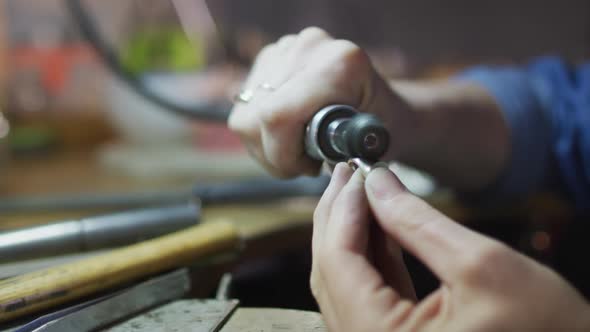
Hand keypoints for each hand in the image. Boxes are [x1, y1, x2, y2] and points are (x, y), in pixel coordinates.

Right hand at [228, 27, 414, 176]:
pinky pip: (245, 108)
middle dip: (274, 154)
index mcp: (340, 64)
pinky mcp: (269, 58)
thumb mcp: (373, 147)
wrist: (385, 106)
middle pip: (254, 119)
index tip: (308, 167)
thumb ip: (342, 151)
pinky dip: (261, 132)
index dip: (283, 154)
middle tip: (304, 163)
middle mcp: (308, 47)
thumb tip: (311, 159)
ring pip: (244, 117)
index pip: (278, 117)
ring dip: (265, 147)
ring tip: (298, 149)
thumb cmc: (385, 130)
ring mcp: (285, 49)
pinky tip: (288, 134)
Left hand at [312, 163, 589, 331]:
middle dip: (339, 218)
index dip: (343, 210)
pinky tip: (378, 224)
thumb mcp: (481, 264)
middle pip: (332, 273)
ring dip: (352, 234)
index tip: (354, 172)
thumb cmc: (545, 331)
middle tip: (348, 175)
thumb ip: (417, 221)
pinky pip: (367, 294)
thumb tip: (376, 182)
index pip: (338, 263)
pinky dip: (371, 257)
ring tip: (361, 192)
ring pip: (346, 282)